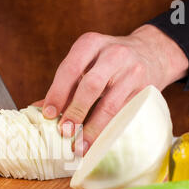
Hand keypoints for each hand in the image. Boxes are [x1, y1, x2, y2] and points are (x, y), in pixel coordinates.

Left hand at [42, 25, 188, 154]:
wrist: (151, 52)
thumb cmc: (108, 62)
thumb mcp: (87, 63)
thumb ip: (65, 84)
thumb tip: (37, 110)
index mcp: (91, 44)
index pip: (70, 68)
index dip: (58, 93)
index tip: (48, 115)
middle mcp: (113, 54)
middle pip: (91, 85)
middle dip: (75, 111)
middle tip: (64, 132)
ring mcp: (132, 71)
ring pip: (110, 104)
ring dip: (93, 128)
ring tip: (80, 145)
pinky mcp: (145, 89)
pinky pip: (125, 114)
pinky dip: (109, 130)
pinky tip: (99, 142)